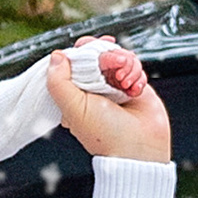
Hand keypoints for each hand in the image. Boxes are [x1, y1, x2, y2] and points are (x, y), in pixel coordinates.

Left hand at [47, 42, 170, 164]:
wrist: (140, 148)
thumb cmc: (107, 136)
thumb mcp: (73, 108)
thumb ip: (58, 81)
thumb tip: (57, 56)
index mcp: (76, 91)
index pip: (76, 59)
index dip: (85, 49)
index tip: (93, 50)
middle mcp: (95, 87)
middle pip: (99, 53)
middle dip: (109, 56)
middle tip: (115, 67)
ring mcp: (115, 86)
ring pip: (120, 56)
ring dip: (126, 65)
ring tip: (125, 83)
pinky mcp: (134, 86)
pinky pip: (136, 66)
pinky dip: (137, 74)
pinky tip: (134, 90)